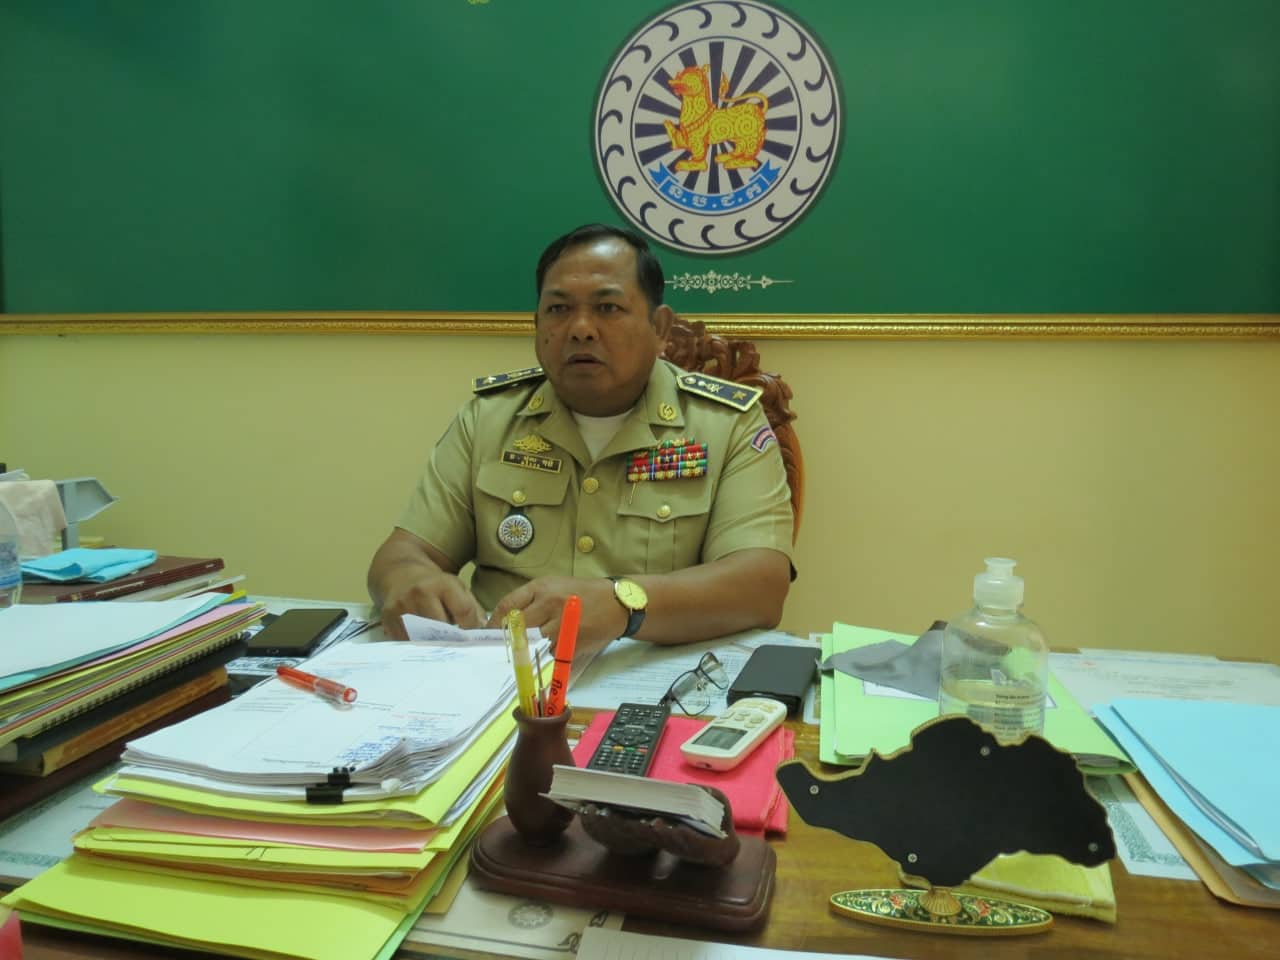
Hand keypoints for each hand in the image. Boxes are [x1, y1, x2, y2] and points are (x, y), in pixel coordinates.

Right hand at [379, 568, 485, 639]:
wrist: (400, 574)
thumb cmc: (434, 585)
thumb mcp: (457, 588)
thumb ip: (472, 609)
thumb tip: (483, 632)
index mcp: (442, 583)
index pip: (463, 610)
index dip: (471, 628)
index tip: (473, 639)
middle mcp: (420, 592)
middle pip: (442, 627)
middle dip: (452, 640)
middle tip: (458, 649)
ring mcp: (402, 605)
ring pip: (423, 637)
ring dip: (433, 646)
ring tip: (440, 649)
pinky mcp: (388, 617)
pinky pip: (405, 640)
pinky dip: (415, 646)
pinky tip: (422, 645)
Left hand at [488, 576, 624, 661]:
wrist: (615, 602)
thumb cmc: (581, 593)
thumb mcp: (553, 586)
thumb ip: (530, 600)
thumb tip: (505, 622)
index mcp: (541, 587)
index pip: (508, 606)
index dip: (494, 624)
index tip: (486, 635)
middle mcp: (550, 603)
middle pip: (517, 627)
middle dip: (506, 640)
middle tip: (498, 649)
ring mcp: (562, 623)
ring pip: (532, 643)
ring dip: (525, 650)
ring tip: (519, 656)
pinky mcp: (573, 641)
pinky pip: (550, 653)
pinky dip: (545, 656)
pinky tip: (545, 655)